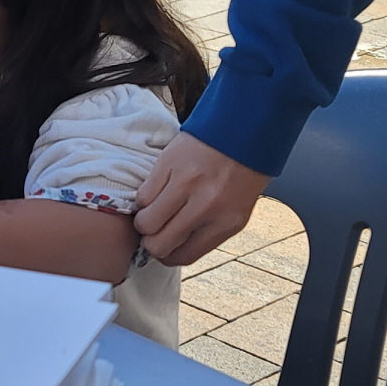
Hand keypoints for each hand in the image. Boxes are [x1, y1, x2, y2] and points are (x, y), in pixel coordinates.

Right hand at [133, 133, 272, 265]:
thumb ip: (207, 230)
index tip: (163, 249)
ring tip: (153, 210)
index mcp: (226, 223)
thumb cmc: (241, 172)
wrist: (243, 128)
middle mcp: (205, 208)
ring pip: (145, 222)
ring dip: (144, 220)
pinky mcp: (167, 166)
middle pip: (159, 244)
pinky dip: (145, 198)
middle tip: (154, 232)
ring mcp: (184, 186)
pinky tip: (156, 191)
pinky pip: (143, 195)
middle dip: (151, 242)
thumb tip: (174, 245)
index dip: (167, 257)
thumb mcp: (236, 210)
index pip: (184, 256)